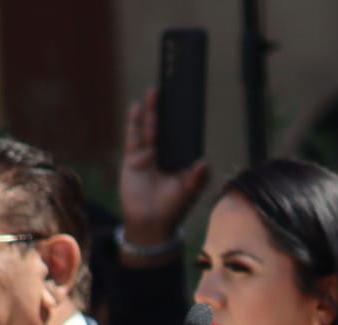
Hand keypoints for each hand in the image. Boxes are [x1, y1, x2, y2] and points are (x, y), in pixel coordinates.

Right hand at [118, 88, 208, 260]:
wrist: (149, 224)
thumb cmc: (172, 209)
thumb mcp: (188, 192)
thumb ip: (197, 178)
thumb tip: (204, 162)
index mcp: (181, 158)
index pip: (183, 133)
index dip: (184, 118)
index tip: (188, 100)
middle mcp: (165, 153)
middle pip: (166, 126)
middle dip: (168, 109)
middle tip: (171, 88)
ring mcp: (148, 154)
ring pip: (150, 128)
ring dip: (152, 111)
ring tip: (154, 92)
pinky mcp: (133, 158)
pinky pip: (133, 136)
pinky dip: (134, 122)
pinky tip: (136, 107)